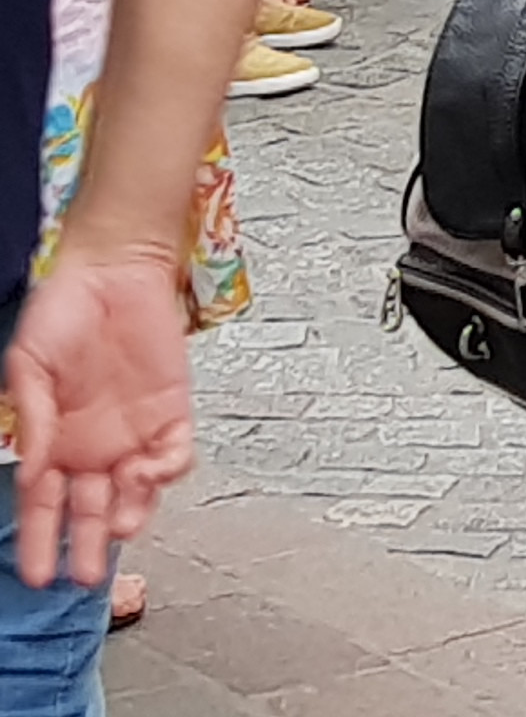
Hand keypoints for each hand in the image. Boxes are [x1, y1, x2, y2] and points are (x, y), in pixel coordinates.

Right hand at [8, 251, 196, 587]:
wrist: (112, 270)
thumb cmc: (61, 313)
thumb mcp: (28, 366)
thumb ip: (31, 418)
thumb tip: (31, 470)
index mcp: (52, 444)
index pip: (43, 507)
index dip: (40, 541)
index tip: (36, 574)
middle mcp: (92, 447)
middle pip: (90, 511)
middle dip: (87, 548)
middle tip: (84, 577)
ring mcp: (133, 433)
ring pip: (134, 492)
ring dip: (129, 513)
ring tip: (120, 527)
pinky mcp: (172, 411)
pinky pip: (175, 453)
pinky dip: (166, 469)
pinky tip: (152, 472)